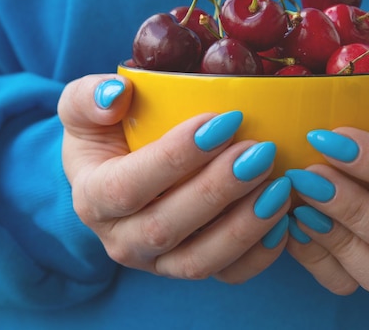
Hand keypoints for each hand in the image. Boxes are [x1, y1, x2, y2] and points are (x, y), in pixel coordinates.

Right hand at [58, 74, 290, 282]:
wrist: (122, 171)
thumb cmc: (110, 133)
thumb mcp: (86, 107)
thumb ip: (89, 97)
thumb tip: (116, 95)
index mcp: (93, 198)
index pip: (128, 186)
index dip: (176, 156)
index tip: (223, 120)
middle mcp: (123, 240)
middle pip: (167, 227)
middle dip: (219, 189)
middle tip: (260, 151)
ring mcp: (159, 261)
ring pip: (200, 260)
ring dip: (243, 225)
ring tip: (279, 186)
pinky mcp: (193, 266)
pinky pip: (228, 274)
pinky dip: (259, 254)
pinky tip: (282, 219)